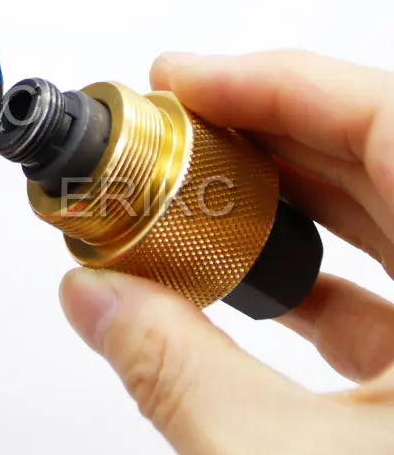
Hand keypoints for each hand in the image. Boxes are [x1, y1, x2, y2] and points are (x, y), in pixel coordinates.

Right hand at [60, 50, 393, 454]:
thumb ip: (177, 376)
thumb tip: (90, 298)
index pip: (384, 116)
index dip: (272, 81)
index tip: (182, 78)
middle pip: (378, 153)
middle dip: (260, 134)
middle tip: (170, 132)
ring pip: (388, 211)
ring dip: (285, 199)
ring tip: (196, 195)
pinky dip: (321, 272)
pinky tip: (254, 284)